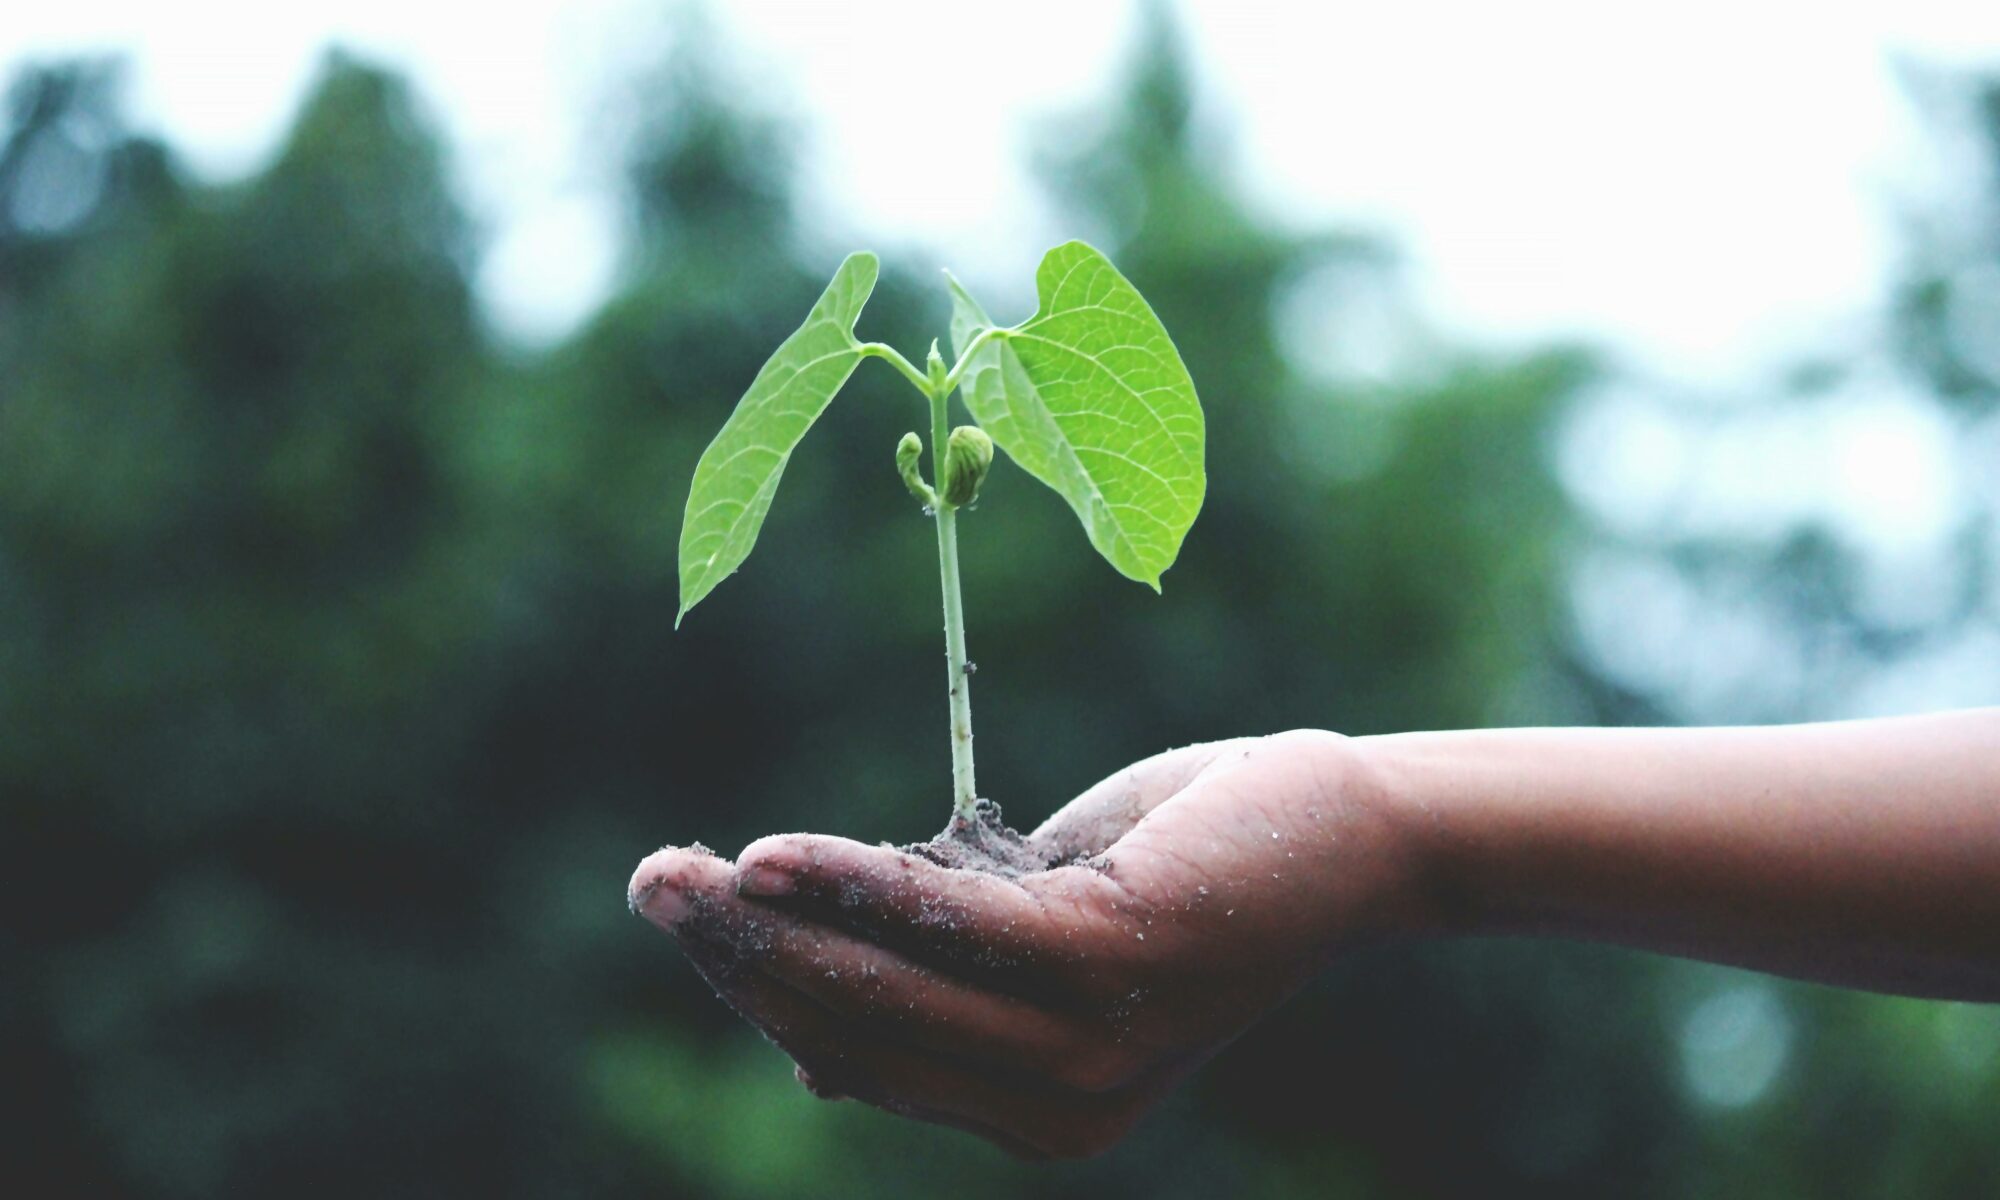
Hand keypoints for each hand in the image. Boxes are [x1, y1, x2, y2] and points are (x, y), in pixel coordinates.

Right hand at [627, 730, 1422, 1158]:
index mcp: (1036, 1113)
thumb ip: (941, 987)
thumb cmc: (1179, 869)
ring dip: (772, 926)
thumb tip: (808, 1053)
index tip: (688, 917)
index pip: (864, 1058)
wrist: (1340, 832)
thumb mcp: (1040, 935)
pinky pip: (950, 926)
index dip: (763, 992)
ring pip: (889, 988)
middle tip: (651, 884)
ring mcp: (1090, 1047)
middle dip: (741, 960)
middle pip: (858, 1031)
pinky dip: (855, 887)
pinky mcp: (1113, 964)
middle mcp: (1060, 1109)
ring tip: (683, 873)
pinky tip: (774, 857)